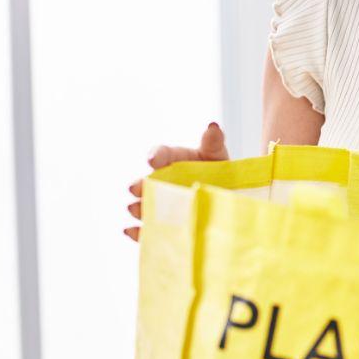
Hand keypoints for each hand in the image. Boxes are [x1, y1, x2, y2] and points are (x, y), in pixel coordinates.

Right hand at [125, 122, 226, 239]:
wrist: (228, 200)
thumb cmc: (218, 173)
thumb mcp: (216, 156)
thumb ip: (213, 143)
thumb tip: (213, 126)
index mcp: (173, 161)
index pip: (161, 154)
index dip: (156, 156)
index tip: (152, 160)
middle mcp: (163, 182)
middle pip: (149, 182)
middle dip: (141, 185)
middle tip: (135, 188)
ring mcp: (162, 205)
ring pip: (146, 206)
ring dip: (138, 207)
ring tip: (133, 208)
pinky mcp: (163, 226)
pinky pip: (147, 229)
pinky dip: (136, 231)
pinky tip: (130, 230)